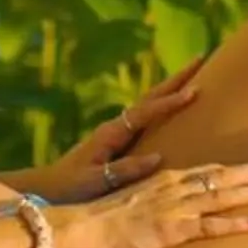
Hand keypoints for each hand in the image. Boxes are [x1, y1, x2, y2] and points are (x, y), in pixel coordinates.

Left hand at [56, 56, 209, 200]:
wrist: (47, 188)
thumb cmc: (70, 186)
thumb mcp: (96, 181)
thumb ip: (125, 170)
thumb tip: (158, 158)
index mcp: (111, 133)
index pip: (147, 112)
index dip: (171, 101)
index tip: (195, 90)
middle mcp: (115, 126)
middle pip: (150, 97)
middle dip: (176, 79)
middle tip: (200, 59)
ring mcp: (116, 131)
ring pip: (148, 103)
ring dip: (170, 89)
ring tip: (193, 77)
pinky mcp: (116, 140)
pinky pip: (145, 117)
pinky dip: (161, 105)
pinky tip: (171, 106)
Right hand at [56, 157, 247, 247]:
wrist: (82, 227)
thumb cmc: (104, 216)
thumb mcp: (135, 198)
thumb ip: (157, 192)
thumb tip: (173, 192)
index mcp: (167, 178)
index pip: (212, 168)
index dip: (240, 166)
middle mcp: (175, 186)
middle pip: (226, 174)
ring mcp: (175, 207)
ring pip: (225, 195)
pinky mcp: (171, 229)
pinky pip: (211, 226)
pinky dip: (237, 223)